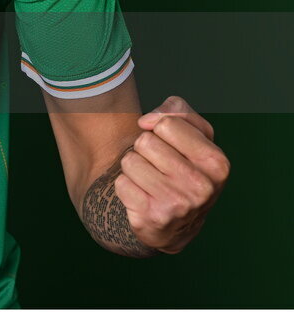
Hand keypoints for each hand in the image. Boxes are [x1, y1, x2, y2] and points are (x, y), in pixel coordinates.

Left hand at [115, 95, 229, 252]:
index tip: (168, 144)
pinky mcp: (152, 217)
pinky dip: (127, 186)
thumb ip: (177, 111)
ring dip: (135, 167)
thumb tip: (147, 120)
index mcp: (216, 162)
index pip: (166, 124)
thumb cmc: (184, 167)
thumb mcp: (193, 134)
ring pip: (130, 160)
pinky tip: (143, 196)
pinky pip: (121, 183)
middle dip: (145, 149)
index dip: (160, 129)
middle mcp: (201, 186)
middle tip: (159, 166)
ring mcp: (178, 204)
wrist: (178, 225)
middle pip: (145, 141)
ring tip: (151, 180)